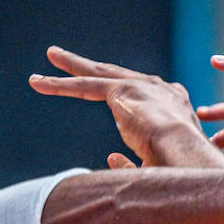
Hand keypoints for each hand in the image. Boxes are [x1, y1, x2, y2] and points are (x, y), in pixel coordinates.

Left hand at [30, 48, 218, 168]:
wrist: (186, 154)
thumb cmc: (181, 169)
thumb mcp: (159, 166)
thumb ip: (133, 163)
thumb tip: (111, 156)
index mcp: (174, 106)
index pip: (144, 96)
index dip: (124, 99)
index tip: (114, 102)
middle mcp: (159, 89)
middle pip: (117, 75)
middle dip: (93, 67)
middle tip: (71, 58)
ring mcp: (140, 86)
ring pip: (97, 75)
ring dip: (71, 67)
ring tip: (51, 55)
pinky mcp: (121, 90)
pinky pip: (83, 85)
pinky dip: (59, 85)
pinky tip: (37, 83)